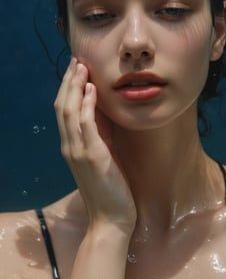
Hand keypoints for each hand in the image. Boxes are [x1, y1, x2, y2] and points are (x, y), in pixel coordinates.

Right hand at [54, 58, 136, 234]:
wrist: (111, 219)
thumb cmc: (110, 188)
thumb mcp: (103, 155)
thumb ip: (99, 134)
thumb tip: (102, 109)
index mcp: (71, 145)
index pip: (64, 110)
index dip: (68, 87)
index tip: (76, 68)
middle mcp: (69, 146)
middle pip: (62, 106)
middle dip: (69, 81)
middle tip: (77, 60)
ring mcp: (78, 151)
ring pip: (69, 111)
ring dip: (75, 86)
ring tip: (82, 67)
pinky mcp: (92, 156)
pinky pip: (85, 124)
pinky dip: (86, 104)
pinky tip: (91, 89)